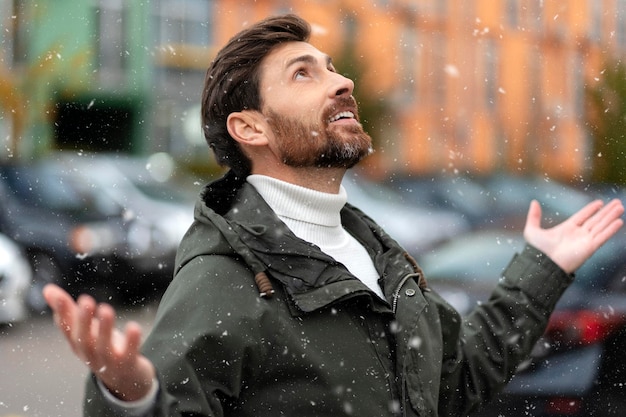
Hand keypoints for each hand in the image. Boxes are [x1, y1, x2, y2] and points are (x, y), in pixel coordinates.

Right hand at [43, 284, 155, 401]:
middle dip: (83, 320)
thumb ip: (67, 311)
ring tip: (106, 309)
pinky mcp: (128, 364)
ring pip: (104, 347)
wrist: (124, 380)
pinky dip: (131, 342)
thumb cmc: (100, 348)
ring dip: (104, 329)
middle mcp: (90, 354)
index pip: (66, 328)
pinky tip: (134, 327)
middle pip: (83, 339)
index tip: (56, 294)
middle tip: (85, 300)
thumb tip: (47, 289)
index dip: (61, 312)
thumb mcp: (84, 331)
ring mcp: (108, 361)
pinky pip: (129, 353)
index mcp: (78, 344)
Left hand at [523, 198, 623, 273]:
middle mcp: (578, 234)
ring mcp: (584, 241)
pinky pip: (603, 236)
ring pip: (601, 226)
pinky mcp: (589, 248)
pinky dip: (611, 229)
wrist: (542, 264)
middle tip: (617, 202)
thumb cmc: (536, 251)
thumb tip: (534, 202)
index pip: (582, 216)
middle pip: (595, 220)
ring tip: (620, 207)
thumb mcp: (532, 230)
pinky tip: (619, 221)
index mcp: (566, 229)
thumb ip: (534, 216)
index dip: (591, 209)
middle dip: (606, 211)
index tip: (600, 202)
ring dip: (611, 217)